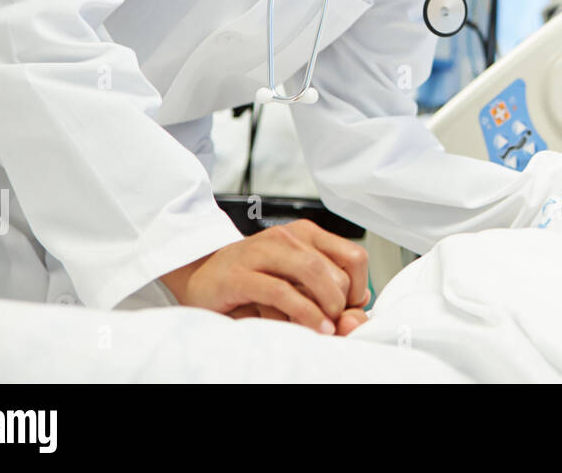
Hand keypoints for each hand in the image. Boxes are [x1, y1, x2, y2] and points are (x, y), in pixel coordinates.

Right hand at [160, 219, 368, 335]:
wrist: (201, 279)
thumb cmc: (252, 282)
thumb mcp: (295, 284)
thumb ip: (327, 292)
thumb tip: (360, 304)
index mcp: (305, 234)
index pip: (354, 256)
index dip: (359, 286)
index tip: (348, 308)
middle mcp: (286, 236)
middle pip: (336, 269)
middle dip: (341, 302)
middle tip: (334, 323)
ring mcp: (261, 251)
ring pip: (312, 272)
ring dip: (327, 305)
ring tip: (327, 328)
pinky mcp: (240, 274)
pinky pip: (281, 291)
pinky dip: (304, 312)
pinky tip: (314, 328)